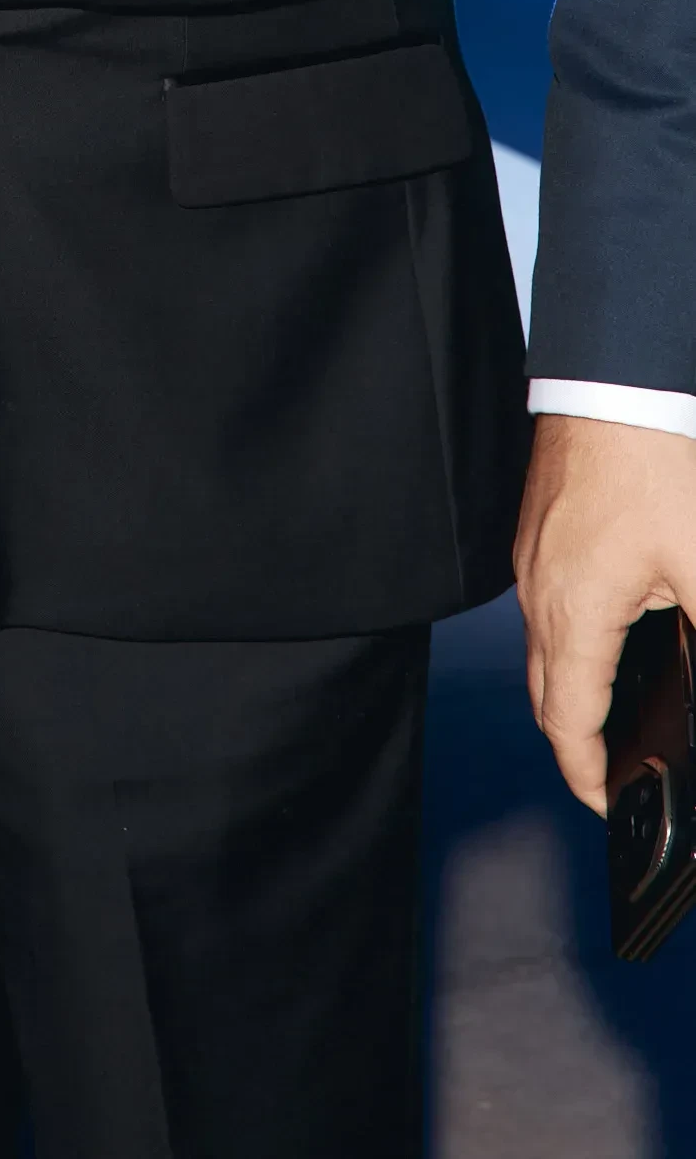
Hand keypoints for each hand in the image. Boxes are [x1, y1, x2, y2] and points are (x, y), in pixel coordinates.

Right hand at [515, 412, 695, 810]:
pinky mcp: (538, 529)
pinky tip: (608, 636)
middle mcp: (539, 590)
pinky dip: (568, 643)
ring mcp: (531, 557)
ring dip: (569, 691)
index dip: (587, 776)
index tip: (611, 806)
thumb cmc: (650, 457)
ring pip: (542, 648)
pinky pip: (544, 607)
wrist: (612, 376)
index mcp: (573, 611)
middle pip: (544, 693)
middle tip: (615, 773)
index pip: (566, 722)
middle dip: (575, 742)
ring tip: (614, 715)